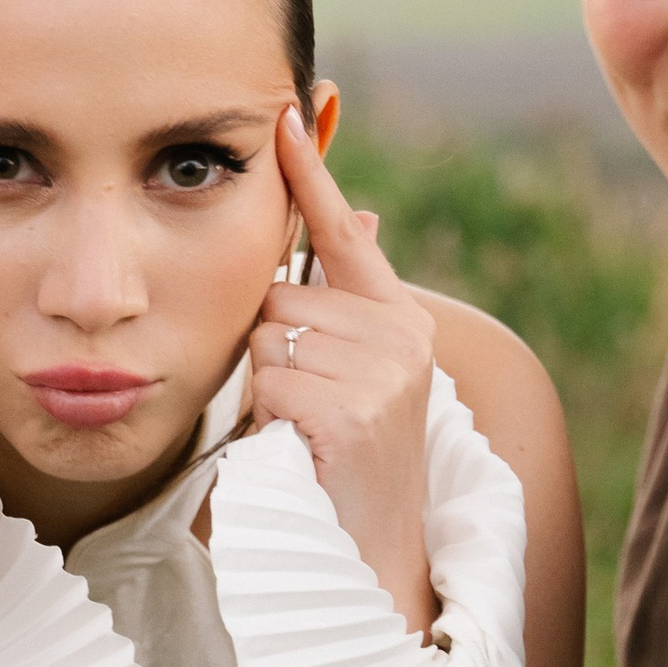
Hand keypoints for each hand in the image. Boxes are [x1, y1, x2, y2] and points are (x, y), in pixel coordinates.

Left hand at [249, 107, 439, 633]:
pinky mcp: (356, 411)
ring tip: (303, 432)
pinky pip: (271, 382)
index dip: (310, 174)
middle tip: (303, 408)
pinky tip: (301, 449)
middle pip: (279, 296)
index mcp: (399, 318)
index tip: (282, 111)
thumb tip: (362, 213)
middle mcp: (401, 335)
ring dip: (266, 387)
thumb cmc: (346, 463)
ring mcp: (384, 373)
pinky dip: (268, 419)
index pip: (346, 231)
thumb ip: (347, 301)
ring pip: (267, 338)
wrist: (374, 555)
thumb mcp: (356, 373)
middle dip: (270, 349)